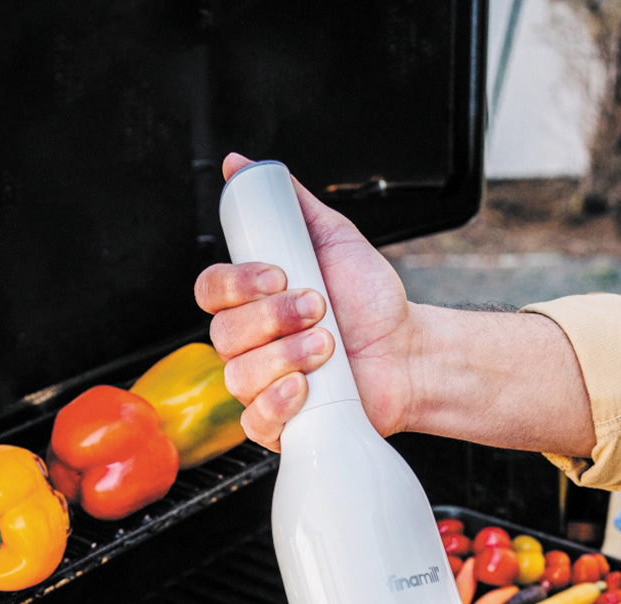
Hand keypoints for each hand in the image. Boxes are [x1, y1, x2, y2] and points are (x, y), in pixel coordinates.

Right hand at [194, 154, 415, 451]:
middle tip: (319, 310)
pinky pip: (253, 421)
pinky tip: (307, 388)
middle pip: (223, 334)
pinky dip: (279, 403)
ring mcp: (261, 384)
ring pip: (239, 375)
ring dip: (287, 356)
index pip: (212, 290)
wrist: (409, 353)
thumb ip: (289, 204)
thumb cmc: (371, 303)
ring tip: (329, 348)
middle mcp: (251, 344)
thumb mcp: (334, 240)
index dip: (237, 283)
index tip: (280, 275)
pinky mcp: (278, 422)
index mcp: (253, 301)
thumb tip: (242, 165)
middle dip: (274, 319)